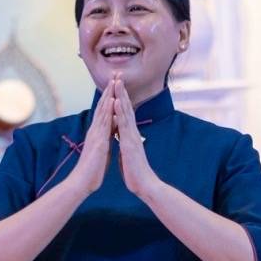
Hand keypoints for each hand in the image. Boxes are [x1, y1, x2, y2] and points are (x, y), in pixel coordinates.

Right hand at [65, 78, 116, 197]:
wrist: (82, 182)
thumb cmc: (91, 170)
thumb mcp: (102, 151)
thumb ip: (105, 140)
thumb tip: (110, 132)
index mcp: (97, 133)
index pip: (105, 111)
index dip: (110, 97)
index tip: (116, 84)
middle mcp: (95, 130)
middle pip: (103, 105)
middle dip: (110, 89)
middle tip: (116, 73)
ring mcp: (96, 134)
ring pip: (103, 110)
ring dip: (109, 94)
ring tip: (114, 79)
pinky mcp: (98, 140)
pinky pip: (104, 122)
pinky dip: (108, 110)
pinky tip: (112, 99)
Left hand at [114, 78, 159, 198]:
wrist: (144, 185)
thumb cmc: (136, 171)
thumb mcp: (128, 154)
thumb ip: (126, 143)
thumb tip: (123, 138)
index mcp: (130, 135)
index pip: (125, 113)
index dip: (121, 99)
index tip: (116, 86)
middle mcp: (132, 132)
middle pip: (126, 107)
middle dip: (121, 91)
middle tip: (118, 75)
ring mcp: (132, 136)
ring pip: (126, 112)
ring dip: (121, 96)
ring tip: (117, 81)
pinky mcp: (130, 142)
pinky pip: (123, 125)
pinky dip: (119, 111)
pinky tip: (116, 101)